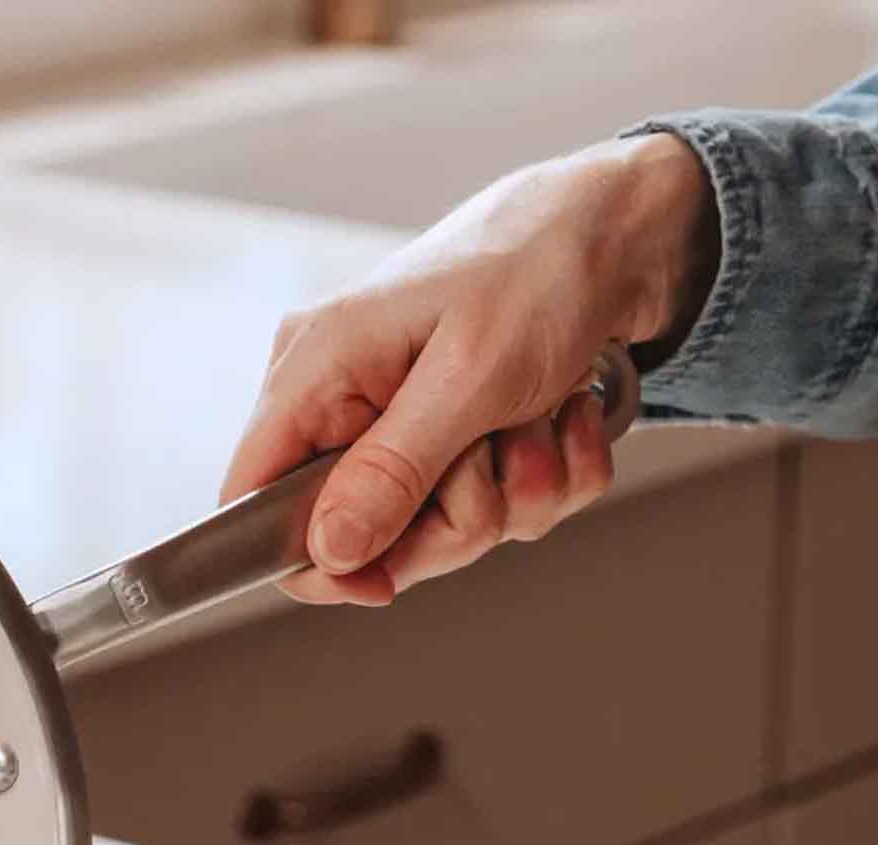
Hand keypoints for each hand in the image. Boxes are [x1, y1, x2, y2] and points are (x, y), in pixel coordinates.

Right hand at [224, 133, 718, 604]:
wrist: (625, 229)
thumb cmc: (542, 268)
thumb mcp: (469, 378)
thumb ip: (391, 471)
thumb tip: (326, 550)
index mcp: (315, 372)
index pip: (253, 504)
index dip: (311, 563)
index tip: (384, 582)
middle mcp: (344, 402)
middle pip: (359, 538)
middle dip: (451, 522)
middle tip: (499, 456)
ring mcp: (398, 425)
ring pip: (437, 531)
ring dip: (513, 493)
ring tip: (541, 420)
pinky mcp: (449, 439)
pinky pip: (493, 508)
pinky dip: (542, 476)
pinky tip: (559, 418)